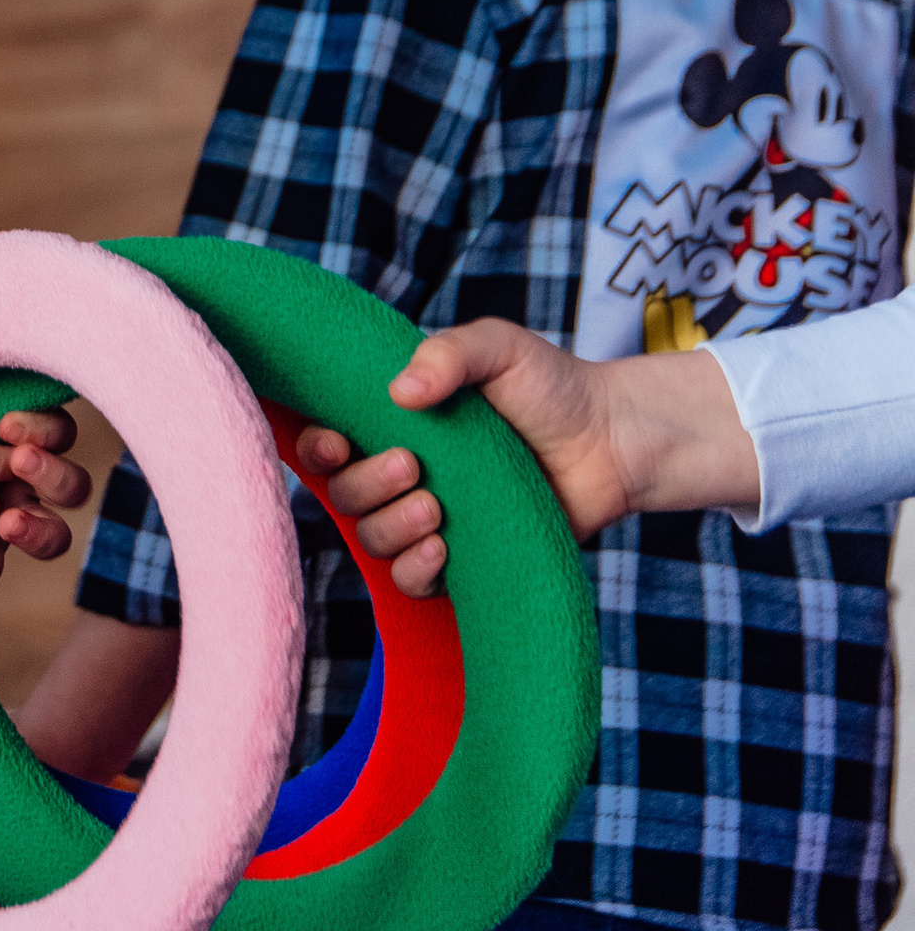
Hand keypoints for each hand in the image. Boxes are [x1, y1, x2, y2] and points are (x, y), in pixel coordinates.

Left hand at [0, 401, 91, 598]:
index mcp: (20, 433)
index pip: (59, 431)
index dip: (44, 429)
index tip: (7, 424)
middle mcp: (24, 477)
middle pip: (73, 485)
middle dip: (54, 475)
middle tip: (19, 463)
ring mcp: (7, 518)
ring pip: (53, 536)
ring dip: (39, 529)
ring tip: (9, 521)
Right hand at [292, 319, 757, 595]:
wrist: (613, 441)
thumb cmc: (552, 387)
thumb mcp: (499, 348)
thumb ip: (448, 353)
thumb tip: (399, 391)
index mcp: (392, 422)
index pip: (325, 442)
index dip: (316, 448)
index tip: (339, 441)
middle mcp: (401, 473)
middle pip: (343, 494)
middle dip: (365, 485)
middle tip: (413, 466)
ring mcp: (429, 519)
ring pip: (372, 540)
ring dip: (391, 527)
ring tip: (436, 508)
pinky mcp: (462, 559)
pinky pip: (412, 582)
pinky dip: (415, 570)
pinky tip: (442, 550)